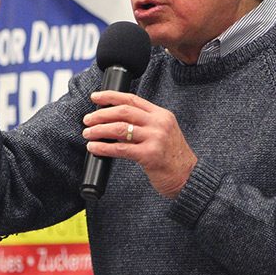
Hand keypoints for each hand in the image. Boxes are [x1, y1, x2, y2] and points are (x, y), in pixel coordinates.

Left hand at [82, 91, 196, 197]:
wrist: (188, 178)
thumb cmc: (172, 158)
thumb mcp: (163, 133)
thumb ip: (144, 124)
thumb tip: (113, 121)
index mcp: (161, 115)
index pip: (132, 99)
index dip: (111, 96)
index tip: (95, 97)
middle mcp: (159, 123)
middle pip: (123, 111)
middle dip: (101, 114)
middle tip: (87, 119)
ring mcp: (155, 138)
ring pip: (119, 129)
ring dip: (99, 130)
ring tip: (88, 133)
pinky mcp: (150, 155)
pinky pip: (121, 149)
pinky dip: (103, 148)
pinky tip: (94, 148)